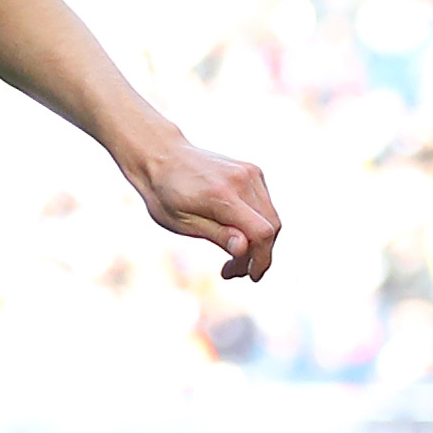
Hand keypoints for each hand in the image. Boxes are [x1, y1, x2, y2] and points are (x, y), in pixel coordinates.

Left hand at [124, 136, 280, 282]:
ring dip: (258, 242)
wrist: (162, 156)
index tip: (251, 277)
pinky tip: (236, 234)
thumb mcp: (183, 222)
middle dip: (258, 255)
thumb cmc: (166, 193)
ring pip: (271, 217)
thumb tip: (244, 249)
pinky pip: (264, 205)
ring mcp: (249, 172)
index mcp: (222, 194)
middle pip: (271, 227)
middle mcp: (242, 179)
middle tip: (232, 271)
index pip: (261, 232)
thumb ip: (217, 235)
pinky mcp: (252, 171)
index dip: (262, 260)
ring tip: (233, 257)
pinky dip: (257, 224)